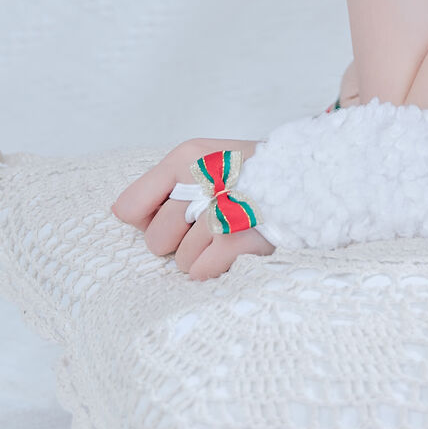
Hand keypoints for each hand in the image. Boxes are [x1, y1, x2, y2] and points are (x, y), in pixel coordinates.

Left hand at [111, 137, 275, 280]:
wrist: (308, 182)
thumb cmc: (246, 177)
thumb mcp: (199, 163)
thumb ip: (154, 186)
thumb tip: (119, 213)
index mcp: (189, 157)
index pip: (131, 208)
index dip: (151, 218)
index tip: (178, 211)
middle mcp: (204, 179)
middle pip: (155, 240)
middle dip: (179, 242)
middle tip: (212, 223)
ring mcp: (225, 208)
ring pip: (181, 261)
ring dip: (203, 256)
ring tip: (231, 233)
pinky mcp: (243, 237)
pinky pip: (201, 271)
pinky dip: (216, 268)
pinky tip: (236, 250)